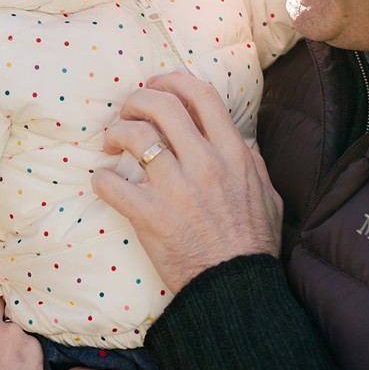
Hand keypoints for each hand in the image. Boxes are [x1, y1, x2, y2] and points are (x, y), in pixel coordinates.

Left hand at [95, 71, 282, 291]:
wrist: (235, 288)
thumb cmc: (252, 244)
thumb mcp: (267, 194)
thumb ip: (251, 162)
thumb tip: (239, 140)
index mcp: (233, 154)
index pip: (201, 95)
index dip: (173, 80)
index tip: (157, 85)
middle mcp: (205, 164)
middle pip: (162, 106)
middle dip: (137, 100)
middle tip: (128, 111)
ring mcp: (176, 189)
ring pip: (134, 137)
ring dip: (116, 133)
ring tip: (112, 144)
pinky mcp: (150, 215)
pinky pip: (112, 184)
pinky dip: (101, 179)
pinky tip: (103, 181)